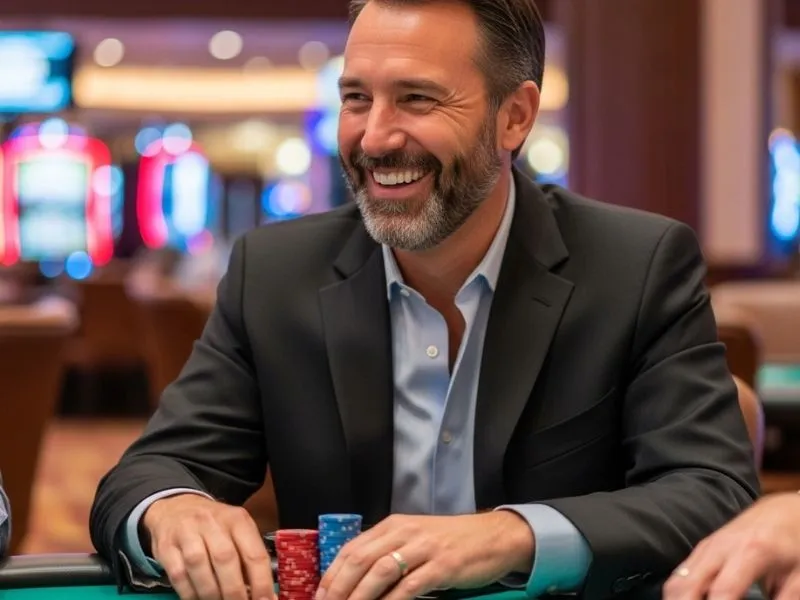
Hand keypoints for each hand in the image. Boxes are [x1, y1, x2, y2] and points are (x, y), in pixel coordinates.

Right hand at [143, 493, 274, 599]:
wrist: (175, 508)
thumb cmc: (214, 525)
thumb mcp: (236, 531)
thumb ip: (249, 558)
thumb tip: (264, 595)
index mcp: (238, 520)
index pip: (254, 553)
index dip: (261, 582)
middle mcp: (212, 522)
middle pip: (226, 559)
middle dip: (235, 591)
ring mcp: (187, 532)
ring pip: (199, 566)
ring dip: (211, 593)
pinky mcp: (166, 546)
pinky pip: (179, 574)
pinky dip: (190, 593)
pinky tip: (198, 599)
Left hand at [317, 511, 533, 599]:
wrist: (493, 537)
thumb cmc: (451, 541)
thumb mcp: (414, 538)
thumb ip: (387, 552)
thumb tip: (356, 580)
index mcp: (393, 525)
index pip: (351, 549)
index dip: (332, 575)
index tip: (319, 597)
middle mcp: (404, 532)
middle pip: (360, 560)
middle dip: (339, 588)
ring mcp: (423, 547)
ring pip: (380, 572)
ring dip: (359, 597)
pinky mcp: (442, 565)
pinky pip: (409, 586)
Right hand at [663, 492, 799, 599]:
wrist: (781, 511)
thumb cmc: (792, 542)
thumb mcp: (798, 577)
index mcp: (750, 552)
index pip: (723, 590)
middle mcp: (721, 547)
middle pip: (687, 583)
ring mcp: (708, 546)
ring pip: (677, 579)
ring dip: (678, 599)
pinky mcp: (702, 547)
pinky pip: (680, 573)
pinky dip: (680, 592)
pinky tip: (692, 599)